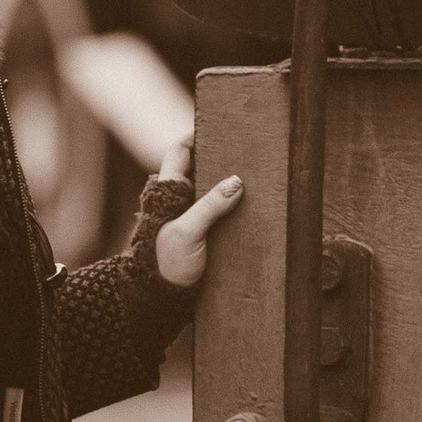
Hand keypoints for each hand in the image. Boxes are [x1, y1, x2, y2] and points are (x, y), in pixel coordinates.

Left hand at [153, 138, 243, 293]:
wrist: (163, 297)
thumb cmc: (166, 263)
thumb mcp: (186, 233)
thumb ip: (209, 207)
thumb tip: (236, 181)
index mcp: (168, 192)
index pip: (179, 152)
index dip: (194, 136)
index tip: (216, 123)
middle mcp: (181, 199)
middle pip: (200, 166)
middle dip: (220, 155)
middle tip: (246, 144)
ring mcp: (194, 214)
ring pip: (213, 188)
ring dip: (231, 179)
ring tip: (257, 167)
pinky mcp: (206, 230)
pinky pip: (222, 209)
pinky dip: (236, 202)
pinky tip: (256, 199)